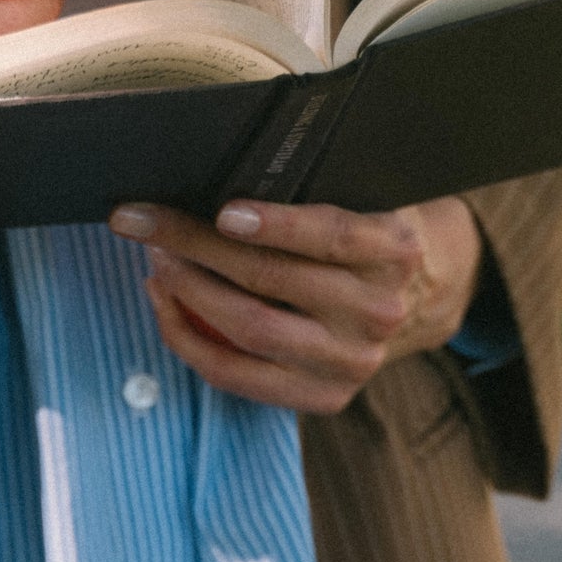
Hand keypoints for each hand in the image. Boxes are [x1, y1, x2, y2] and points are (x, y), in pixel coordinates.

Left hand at [108, 196, 483, 414]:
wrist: (415, 297)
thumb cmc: (362, 231)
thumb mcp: (362, 197)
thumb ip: (315, 187)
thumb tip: (223, 164)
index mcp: (396, 251)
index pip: (333, 235)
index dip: (277, 224)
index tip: (223, 211)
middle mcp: (380, 311)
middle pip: (273, 281)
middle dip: (198, 246)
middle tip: (146, 220)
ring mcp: (353, 361)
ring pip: (250, 330)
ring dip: (187, 291)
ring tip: (155, 256)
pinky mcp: (324, 397)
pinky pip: (237, 375)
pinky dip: (189, 338)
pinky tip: (164, 303)